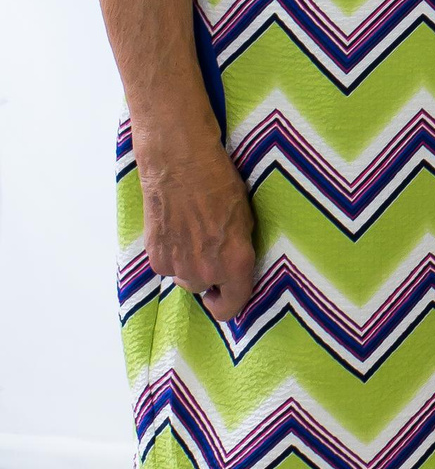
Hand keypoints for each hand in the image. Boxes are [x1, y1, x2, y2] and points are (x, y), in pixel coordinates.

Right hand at [134, 121, 256, 323]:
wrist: (179, 162)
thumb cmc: (218, 181)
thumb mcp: (245, 216)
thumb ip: (240, 249)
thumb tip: (235, 268)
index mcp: (235, 262)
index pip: (233, 305)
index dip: (230, 305)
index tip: (225, 296)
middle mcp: (205, 271)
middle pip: (205, 290)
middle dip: (209, 275)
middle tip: (209, 247)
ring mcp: (177, 267)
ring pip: (185, 278)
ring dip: (189, 265)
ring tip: (192, 233)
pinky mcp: (155, 257)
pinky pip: (167, 266)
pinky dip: (171, 254)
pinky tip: (176, 228)